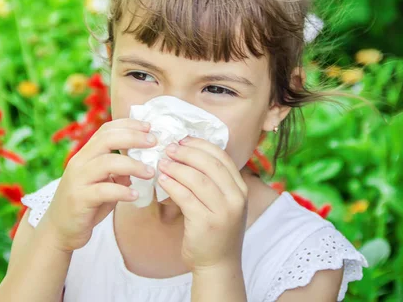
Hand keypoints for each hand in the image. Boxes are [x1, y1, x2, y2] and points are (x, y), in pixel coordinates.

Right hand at [38, 118, 156, 252]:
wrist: (60, 230)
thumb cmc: (85, 204)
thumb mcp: (102, 184)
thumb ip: (118, 173)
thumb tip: (140, 165)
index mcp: (86, 155)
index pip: (106, 130)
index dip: (128, 125)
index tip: (149, 127)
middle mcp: (79, 163)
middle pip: (106, 140)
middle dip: (133, 137)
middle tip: (153, 142)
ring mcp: (78, 180)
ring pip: (106, 163)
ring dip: (133, 165)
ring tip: (150, 172)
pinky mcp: (79, 200)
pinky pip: (103, 191)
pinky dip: (122, 191)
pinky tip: (135, 195)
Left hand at [157, 136, 248, 270]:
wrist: (218, 263)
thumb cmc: (216, 229)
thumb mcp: (223, 202)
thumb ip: (214, 180)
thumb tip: (188, 152)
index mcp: (241, 188)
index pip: (222, 157)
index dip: (200, 145)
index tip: (182, 139)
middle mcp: (236, 198)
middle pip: (210, 165)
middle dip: (187, 153)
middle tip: (169, 148)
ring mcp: (223, 212)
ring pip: (198, 179)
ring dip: (177, 167)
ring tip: (162, 162)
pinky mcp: (206, 224)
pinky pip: (186, 197)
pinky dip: (172, 185)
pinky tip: (162, 180)